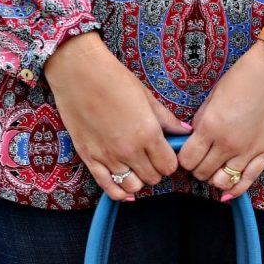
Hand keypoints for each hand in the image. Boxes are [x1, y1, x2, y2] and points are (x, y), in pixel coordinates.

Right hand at [43, 33, 189, 199]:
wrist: (77, 71)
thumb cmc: (112, 78)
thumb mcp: (146, 96)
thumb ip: (166, 119)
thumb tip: (185, 131)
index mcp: (147, 133)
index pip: (169, 165)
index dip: (170, 161)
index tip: (166, 153)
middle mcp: (129, 150)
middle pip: (153, 178)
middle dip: (156, 170)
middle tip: (152, 157)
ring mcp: (108, 156)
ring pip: (133, 186)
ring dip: (138, 180)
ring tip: (136, 167)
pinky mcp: (89, 158)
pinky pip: (108, 187)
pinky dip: (119, 192)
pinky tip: (125, 189)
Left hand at [176, 37, 263, 199]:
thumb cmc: (246, 76)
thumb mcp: (214, 95)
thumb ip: (202, 120)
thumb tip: (195, 137)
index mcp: (211, 127)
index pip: (187, 159)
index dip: (184, 158)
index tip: (187, 153)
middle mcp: (228, 144)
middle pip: (202, 173)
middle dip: (197, 168)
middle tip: (201, 159)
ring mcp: (249, 151)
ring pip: (222, 181)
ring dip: (214, 178)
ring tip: (215, 169)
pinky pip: (248, 180)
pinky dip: (235, 190)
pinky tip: (227, 193)